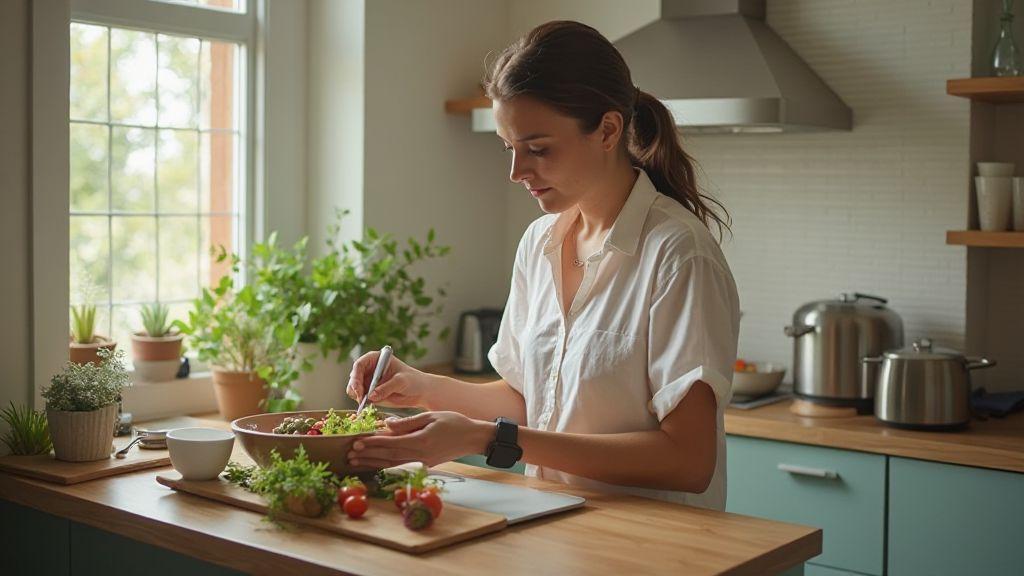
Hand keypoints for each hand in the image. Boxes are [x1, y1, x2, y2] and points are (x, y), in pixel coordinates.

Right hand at [346, 351, 431, 408]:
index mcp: (376, 359)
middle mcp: (369, 369)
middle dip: (354, 388)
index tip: (358, 389)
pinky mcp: (370, 393)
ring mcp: (368, 382)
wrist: (419, 392)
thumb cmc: (413, 380)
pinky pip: (360, 398)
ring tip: (366, 403)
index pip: (359, 365)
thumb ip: (387, 387)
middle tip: (361, 399)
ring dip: (357, 396)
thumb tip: (371, 396)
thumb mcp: (401, 382)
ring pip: (354, 389)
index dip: (355, 376)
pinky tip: (369, 405)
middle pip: (353, 377)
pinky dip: (361, 402)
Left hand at [347, 411, 492, 468]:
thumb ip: (407, 422)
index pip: (390, 443)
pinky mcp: (424, 464)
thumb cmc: (454, 423)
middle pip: (388, 456)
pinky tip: (375, 463)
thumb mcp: (430, 417)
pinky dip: (386, 464)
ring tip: (356, 462)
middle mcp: (419, 455)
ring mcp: (422, 462)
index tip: (356, 442)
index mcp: (421, 442)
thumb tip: (387, 424)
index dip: (372, 444)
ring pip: (392, 463)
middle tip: (349, 455)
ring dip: (373, 463)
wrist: (473, 438)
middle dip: (367, 455)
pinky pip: (401, 464)